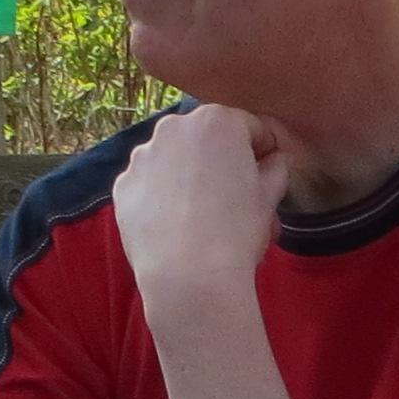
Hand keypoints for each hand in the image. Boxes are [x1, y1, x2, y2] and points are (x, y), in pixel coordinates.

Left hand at [111, 102, 286, 318]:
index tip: (271, 172)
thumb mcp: (269, 198)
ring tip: (203, 215)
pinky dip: (163, 196)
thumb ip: (275, 169)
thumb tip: (274, 161)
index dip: (266, 150)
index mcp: (217, 122)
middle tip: (237, 197)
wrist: (188, 276)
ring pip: (175, 159)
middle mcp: (174, 128)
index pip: (251, 127)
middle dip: (223, 160)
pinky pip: (150, 183)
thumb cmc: (236, 232)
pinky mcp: (123, 185)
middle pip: (207, 138)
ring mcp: (143, 156)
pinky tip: (177, 225)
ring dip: (190, 175)